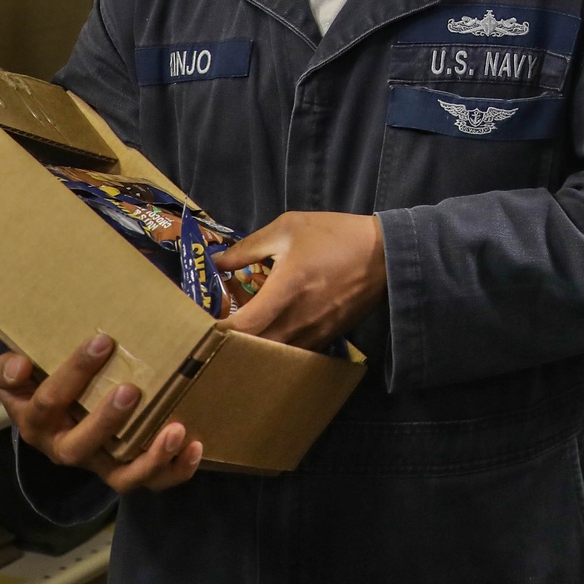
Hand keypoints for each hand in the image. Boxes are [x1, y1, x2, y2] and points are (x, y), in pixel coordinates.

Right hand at [0, 333, 202, 492]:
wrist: (49, 408)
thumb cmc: (36, 381)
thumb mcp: (14, 373)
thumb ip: (8, 368)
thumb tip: (19, 365)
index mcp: (35, 421)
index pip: (50, 400)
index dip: (74, 372)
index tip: (102, 340)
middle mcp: (63, 448)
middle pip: (81, 446)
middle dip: (107, 421)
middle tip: (131, 390)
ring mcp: (96, 462)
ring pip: (120, 476)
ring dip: (150, 458)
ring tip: (176, 431)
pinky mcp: (122, 469)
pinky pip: (149, 480)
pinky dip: (174, 470)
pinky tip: (194, 446)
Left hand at [212, 211, 385, 349]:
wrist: (385, 255)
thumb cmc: (334, 236)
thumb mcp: (288, 227)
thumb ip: (249, 247)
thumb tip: (217, 261)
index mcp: (286, 290)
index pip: (242, 326)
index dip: (216, 332)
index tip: (198, 326)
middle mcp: (298, 320)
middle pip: (253, 350)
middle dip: (228, 346)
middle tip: (208, 335)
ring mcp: (314, 334)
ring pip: (272, 356)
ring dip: (250, 351)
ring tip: (232, 337)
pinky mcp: (325, 339)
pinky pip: (291, 353)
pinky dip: (273, 349)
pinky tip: (264, 335)